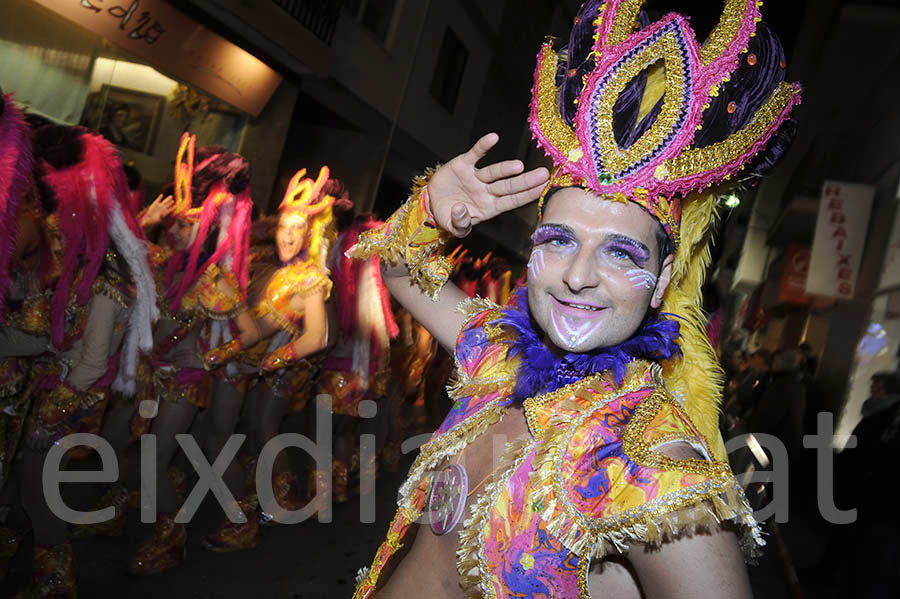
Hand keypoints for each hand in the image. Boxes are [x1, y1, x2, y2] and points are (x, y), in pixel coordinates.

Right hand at [140, 194, 174, 227]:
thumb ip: (161, 216)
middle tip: (173, 200)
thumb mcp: (158, 219)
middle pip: (168, 204)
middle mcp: (163, 209)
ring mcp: (159, 206)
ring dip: (167, 199)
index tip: (176, 206)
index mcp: (165, 213)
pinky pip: (158, 200)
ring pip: (164, 202)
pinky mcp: (155, 204)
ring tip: (171, 196)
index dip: (173, 208)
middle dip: (171, 202)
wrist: (150, 219)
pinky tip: (162, 195)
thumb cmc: (154, 221)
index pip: (170, 210)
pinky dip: (160, 197)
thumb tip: (162, 214)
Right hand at [427, 133, 548, 236]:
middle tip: (543, 175)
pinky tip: (493, 138)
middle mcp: (486, 191)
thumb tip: (460, 210)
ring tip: (519, 166)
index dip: (527, 196)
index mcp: (489, 207)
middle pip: (508, 187)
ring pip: (494, 172)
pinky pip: (475, 154)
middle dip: (526, 182)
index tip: (542, 189)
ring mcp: (476, 177)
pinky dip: (483, 146)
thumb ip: (459, 223)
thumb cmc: (448, 215)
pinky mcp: (463, 165)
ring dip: (505, 169)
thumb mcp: (453, 226)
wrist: (432, 201)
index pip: (512, 201)